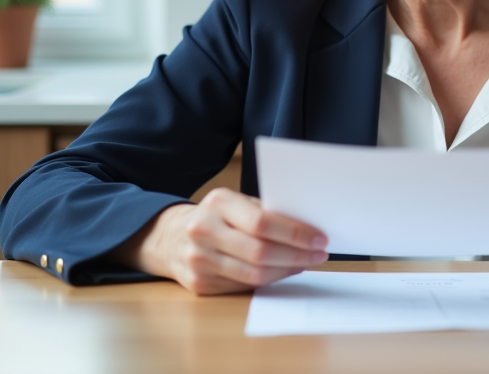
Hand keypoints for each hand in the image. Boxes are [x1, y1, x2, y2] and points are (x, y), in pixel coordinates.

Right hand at [110, 188, 328, 294]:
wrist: (169, 237)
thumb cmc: (215, 216)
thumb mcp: (234, 202)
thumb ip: (263, 210)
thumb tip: (307, 228)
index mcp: (217, 203)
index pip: (262, 222)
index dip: (294, 233)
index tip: (319, 238)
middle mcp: (203, 231)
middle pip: (260, 251)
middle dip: (296, 255)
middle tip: (319, 254)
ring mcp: (199, 261)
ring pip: (253, 274)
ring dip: (287, 270)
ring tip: (306, 263)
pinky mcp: (199, 285)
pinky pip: (243, 287)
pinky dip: (269, 280)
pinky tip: (284, 271)